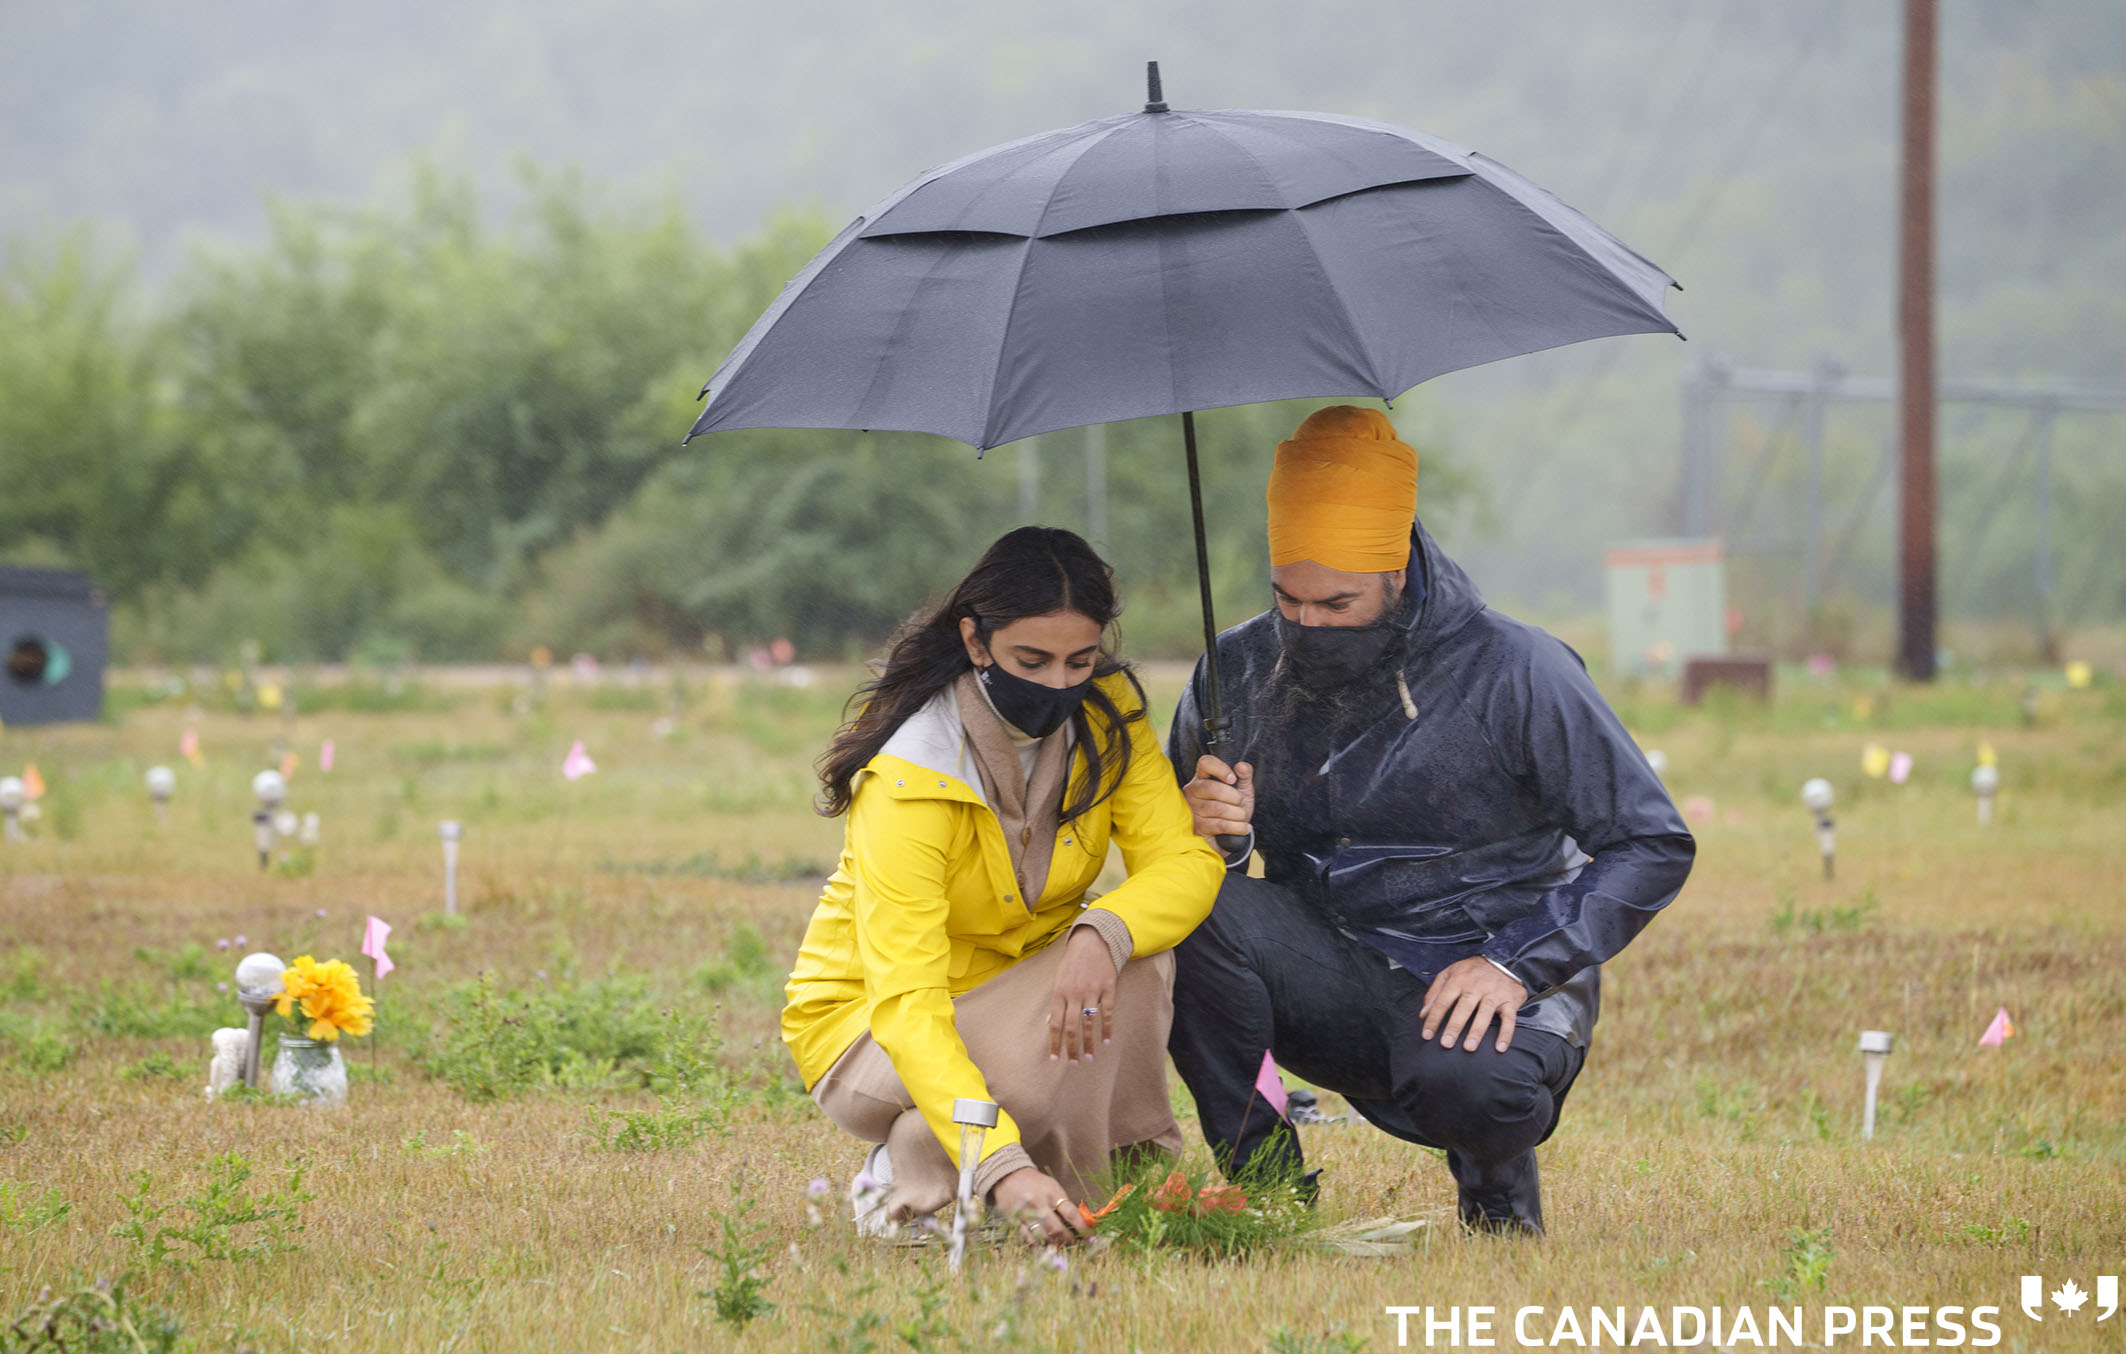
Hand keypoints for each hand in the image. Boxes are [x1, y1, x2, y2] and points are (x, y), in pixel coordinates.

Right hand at [991, 1167, 1088, 1245]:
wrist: (1008, 1176)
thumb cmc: (1035, 1183)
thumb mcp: (1052, 1187)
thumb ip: (1064, 1203)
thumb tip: (1079, 1222)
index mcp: (1051, 1193)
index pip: (1071, 1213)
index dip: (1082, 1227)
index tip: (1090, 1235)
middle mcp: (1039, 1205)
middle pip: (1057, 1229)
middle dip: (1069, 1239)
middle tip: (1076, 1243)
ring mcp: (1026, 1215)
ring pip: (1044, 1237)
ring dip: (1056, 1244)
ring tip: (1063, 1245)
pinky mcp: (1016, 1222)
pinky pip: (1029, 1239)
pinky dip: (1039, 1245)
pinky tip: (1046, 1245)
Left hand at [1048, 929, 1115, 1062]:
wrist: (1092, 941)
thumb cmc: (1072, 963)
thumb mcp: (1058, 981)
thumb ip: (1055, 1003)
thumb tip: (1050, 1024)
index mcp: (1059, 993)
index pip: (1055, 1024)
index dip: (1055, 1043)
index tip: (1054, 1059)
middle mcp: (1074, 994)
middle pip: (1072, 1027)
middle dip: (1072, 1048)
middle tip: (1075, 1064)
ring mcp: (1092, 991)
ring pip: (1089, 1022)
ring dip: (1089, 1042)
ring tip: (1090, 1058)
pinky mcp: (1107, 987)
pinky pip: (1107, 1012)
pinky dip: (1107, 1028)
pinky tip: (1106, 1040)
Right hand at [1183, 755, 1253, 842]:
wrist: (1231, 835)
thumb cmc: (1233, 807)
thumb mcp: (1242, 790)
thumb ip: (1245, 775)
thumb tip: (1242, 766)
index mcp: (1203, 777)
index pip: (1205, 763)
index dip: (1220, 768)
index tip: (1233, 779)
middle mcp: (1193, 791)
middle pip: (1211, 788)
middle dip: (1234, 797)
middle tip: (1240, 802)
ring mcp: (1193, 809)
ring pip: (1218, 808)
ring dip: (1238, 814)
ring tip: (1242, 816)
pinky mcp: (1197, 827)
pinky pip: (1220, 825)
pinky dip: (1237, 827)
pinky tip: (1243, 827)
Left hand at [1419, 957, 1527, 1052]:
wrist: (1504, 960)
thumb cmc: (1471, 972)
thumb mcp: (1449, 974)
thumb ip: (1434, 993)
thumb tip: (1423, 1014)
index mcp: (1459, 979)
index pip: (1443, 1001)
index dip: (1434, 1018)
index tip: (1427, 1035)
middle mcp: (1476, 986)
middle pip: (1464, 1008)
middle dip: (1454, 1026)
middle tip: (1446, 1044)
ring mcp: (1494, 993)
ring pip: (1485, 1013)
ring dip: (1477, 1031)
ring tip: (1469, 1048)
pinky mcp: (1509, 1000)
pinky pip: (1509, 1018)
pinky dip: (1506, 1033)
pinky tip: (1500, 1048)